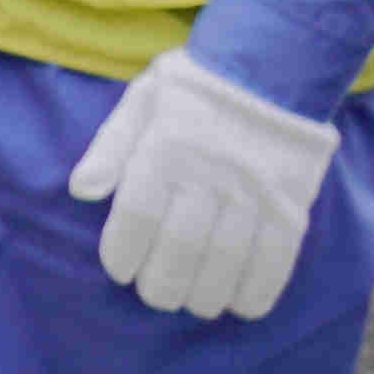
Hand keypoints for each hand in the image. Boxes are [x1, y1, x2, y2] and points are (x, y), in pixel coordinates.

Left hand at [70, 51, 336, 321]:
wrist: (274, 68)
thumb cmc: (195, 90)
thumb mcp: (141, 101)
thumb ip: (109, 147)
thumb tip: (80, 190)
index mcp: (167, 148)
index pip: (138, 215)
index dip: (123, 252)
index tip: (119, 270)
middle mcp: (211, 173)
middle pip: (181, 247)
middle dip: (162, 284)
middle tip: (154, 295)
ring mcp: (256, 192)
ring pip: (227, 260)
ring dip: (206, 295)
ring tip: (192, 302)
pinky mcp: (292, 206)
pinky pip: (277, 260)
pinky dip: (257, 291)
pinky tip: (240, 304)